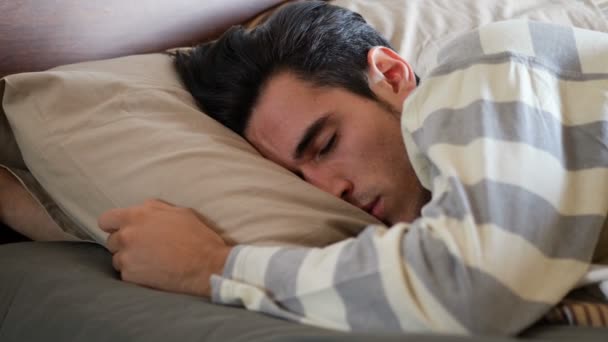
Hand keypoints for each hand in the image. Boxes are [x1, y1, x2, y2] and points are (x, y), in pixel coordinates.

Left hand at [98, 199, 231, 297]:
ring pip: (117, 259)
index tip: (122, 230)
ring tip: (150, 262)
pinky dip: (137, 274)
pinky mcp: (131, 277)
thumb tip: (143, 210)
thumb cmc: (197, 236)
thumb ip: (154, 209)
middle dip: (125, 244)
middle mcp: (127, 236)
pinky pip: (126, 274)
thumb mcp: (178, 212)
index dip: (113, 225)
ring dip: (130, 260)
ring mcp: (127, 258)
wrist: (206, 265)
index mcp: (137, 216)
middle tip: (144, 248)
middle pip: (112, 241)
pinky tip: (154, 272)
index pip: (106, 219)